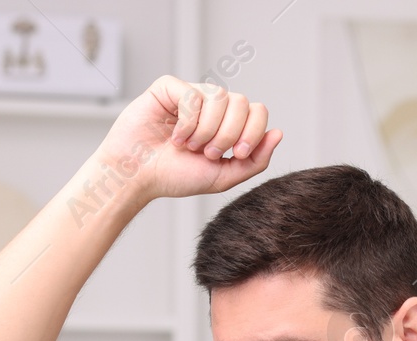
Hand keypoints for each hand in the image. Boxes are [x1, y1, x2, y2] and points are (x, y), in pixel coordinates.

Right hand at [95, 75, 282, 201]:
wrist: (137, 177)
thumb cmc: (174, 177)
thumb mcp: (222, 176)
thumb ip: (255, 160)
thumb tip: (278, 134)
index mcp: (226, 123)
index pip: (257, 111)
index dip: (253, 131)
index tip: (237, 153)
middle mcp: (211, 106)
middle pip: (242, 102)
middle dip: (228, 134)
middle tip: (207, 153)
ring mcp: (191, 94)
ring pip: (220, 97)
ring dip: (207, 130)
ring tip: (188, 146)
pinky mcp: (169, 87)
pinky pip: (194, 95)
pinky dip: (188, 122)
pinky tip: (174, 136)